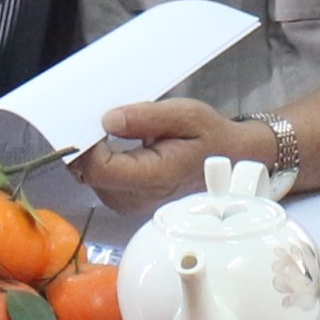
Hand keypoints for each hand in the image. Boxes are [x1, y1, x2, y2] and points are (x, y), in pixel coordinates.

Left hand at [79, 99, 243, 210]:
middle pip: (90, 175)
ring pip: (91, 179)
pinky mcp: (129, 202)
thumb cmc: (210, 137)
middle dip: (90, 147)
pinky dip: (103, 162)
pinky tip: (119, 147)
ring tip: (116, 133)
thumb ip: (145, 116)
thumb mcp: (186, 115)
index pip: (100, 169)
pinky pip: (101, 183)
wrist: (230, 161)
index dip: (89, 145)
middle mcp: (139, 198)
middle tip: (104, 121)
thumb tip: (108, 120)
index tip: (93, 121)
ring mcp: (132, 204)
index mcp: (154, 178)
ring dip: (96, 154)